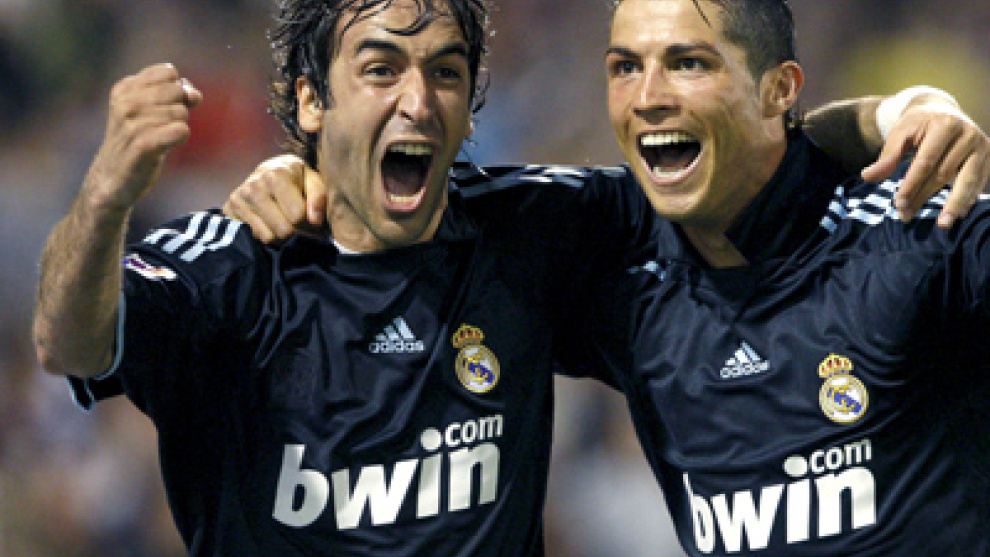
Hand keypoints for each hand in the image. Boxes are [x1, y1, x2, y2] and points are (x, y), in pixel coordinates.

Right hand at [88, 63, 201, 211]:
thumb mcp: (150, 111)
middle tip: (161, 127)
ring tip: (158, 139)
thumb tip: (194, 94)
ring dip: (178, 128)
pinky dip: (179, 139)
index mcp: (125, 88)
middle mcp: (126, 102)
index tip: (166, 106)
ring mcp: (132, 123)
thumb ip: (175, 95)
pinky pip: (180, 131)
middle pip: (178, 91)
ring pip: (181, 113)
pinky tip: (165, 147)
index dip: (177, 90)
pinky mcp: (142, 145)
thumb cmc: (137, 142)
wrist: (112, 178)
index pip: (169, 72)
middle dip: (179, 110)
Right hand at [223, 154, 327, 242]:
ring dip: (284, 238)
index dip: (311, 226)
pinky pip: (254, 237)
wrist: (268, 169)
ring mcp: (239, 199)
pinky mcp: (229, 209)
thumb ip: (319, 198)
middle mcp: (254, 187)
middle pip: (283, 230)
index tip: (316, 226)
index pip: (297, 216)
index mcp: (276, 176)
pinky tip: (273, 225)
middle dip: (299, 235)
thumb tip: (315, 221)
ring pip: (269, 237)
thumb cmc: (296, 177)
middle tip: (305, 232)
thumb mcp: (313, 180)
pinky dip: (268, 236)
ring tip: (290, 227)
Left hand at [862, 99, 988, 228]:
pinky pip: (980, 181)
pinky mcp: (989, 156)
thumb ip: (887, 156)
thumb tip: (867, 176)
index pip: (926, 162)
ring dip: (954, 204)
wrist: (943, 110)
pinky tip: (959, 214)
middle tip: (906, 216)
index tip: (898, 204)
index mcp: (945, 125)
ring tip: (942, 224)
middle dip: (923, 196)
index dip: (911, 184)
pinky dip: (969, 198)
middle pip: (944, 173)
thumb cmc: (918, 124)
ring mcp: (982, 145)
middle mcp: (968, 134)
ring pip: (967, 180)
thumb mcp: (900, 133)